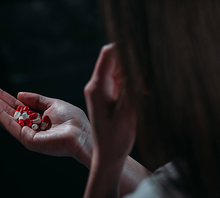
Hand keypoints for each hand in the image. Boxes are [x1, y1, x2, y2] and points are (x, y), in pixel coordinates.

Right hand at [0, 84, 91, 167]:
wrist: (83, 133)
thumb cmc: (72, 119)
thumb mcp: (53, 103)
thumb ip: (36, 99)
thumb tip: (18, 93)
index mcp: (36, 117)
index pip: (14, 105)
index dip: (1, 96)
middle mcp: (29, 126)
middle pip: (6, 111)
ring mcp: (27, 133)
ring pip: (4, 118)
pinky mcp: (27, 140)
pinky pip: (10, 124)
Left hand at [84, 43, 135, 161]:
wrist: (109, 154)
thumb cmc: (117, 137)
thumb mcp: (127, 110)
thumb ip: (131, 85)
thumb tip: (136, 63)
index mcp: (97, 87)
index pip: (108, 54)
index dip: (125, 48)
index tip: (142, 52)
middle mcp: (96, 85)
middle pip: (114, 60)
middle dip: (132, 63)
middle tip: (145, 80)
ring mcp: (101, 90)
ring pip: (119, 70)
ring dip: (134, 74)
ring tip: (144, 90)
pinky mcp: (108, 95)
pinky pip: (120, 80)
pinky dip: (132, 82)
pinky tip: (141, 92)